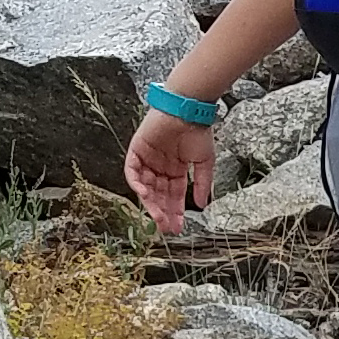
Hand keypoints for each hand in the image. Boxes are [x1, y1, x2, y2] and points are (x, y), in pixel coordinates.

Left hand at [123, 107, 215, 232]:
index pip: (173, 196)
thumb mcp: (205, 163)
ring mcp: (148, 159)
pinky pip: (132, 171)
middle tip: (166, 227)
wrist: (188, 111)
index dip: (175, 212)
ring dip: (150, 202)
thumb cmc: (198, 132)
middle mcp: (160, 167)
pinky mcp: (137, 150)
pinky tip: (144, 194)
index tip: (177, 227)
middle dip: (162, 211)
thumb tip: (202, 205)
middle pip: (158, 194)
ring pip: (145, 186)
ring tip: (158, 216)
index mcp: (176, 170)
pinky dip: (136, 182)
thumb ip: (202, 184)